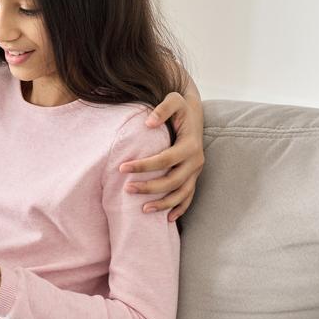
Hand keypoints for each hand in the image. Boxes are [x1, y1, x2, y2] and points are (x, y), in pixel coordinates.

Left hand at [119, 91, 204, 221]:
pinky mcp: (194, 176)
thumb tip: (149, 123)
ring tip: (143, 210)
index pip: (164, 159)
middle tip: (127, 189)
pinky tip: (168, 219)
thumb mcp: (174, 99)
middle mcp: (196, 161)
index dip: (144, 165)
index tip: (122, 168)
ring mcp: (196, 171)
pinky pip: (189, 196)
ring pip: (182, 193)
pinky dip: (180, 208)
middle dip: (150, 187)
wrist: (194, 111)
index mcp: (190, 145)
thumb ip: (162, 109)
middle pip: (172, 180)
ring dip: (164, 203)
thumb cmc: (180, 106)